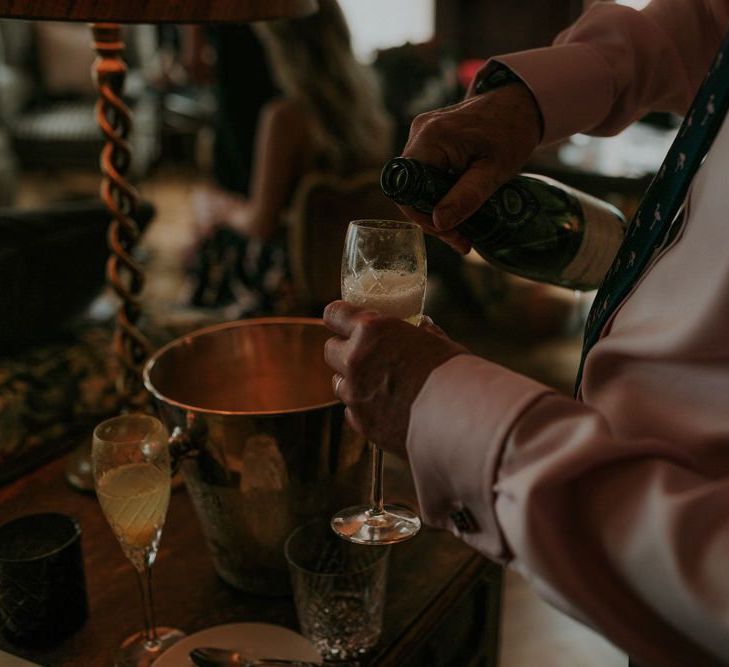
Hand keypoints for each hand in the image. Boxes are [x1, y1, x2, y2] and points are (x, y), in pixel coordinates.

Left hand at [323, 301, 467, 458]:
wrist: (459, 418)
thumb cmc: (454, 374)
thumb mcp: (437, 341)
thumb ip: (420, 334)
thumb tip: (422, 327)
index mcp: (372, 331)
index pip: (334, 314)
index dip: (338, 317)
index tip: (342, 321)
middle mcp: (355, 360)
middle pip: (330, 350)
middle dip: (344, 351)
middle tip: (366, 356)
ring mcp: (355, 393)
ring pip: (338, 383)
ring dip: (352, 382)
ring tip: (379, 386)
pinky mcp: (361, 422)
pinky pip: (351, 412)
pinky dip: (364, 409)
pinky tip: (387, 410)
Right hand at [398, 82, 541, 252]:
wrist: (520, 103)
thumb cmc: (511, 132)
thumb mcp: (493, 171)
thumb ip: (466, 197)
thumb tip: (439, 223)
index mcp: (431, 137)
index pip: (407, 188)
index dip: (422, 215)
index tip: (449, 232)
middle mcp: (419, 132)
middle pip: (410, 188)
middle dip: (432, 218)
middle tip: (460, 238)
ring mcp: (422, 134)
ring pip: (416, 184)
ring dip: (436, 209)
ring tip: (463, 229)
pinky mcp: (429, 139)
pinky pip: (425, 174)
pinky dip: (439, 194)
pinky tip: (458, 207)